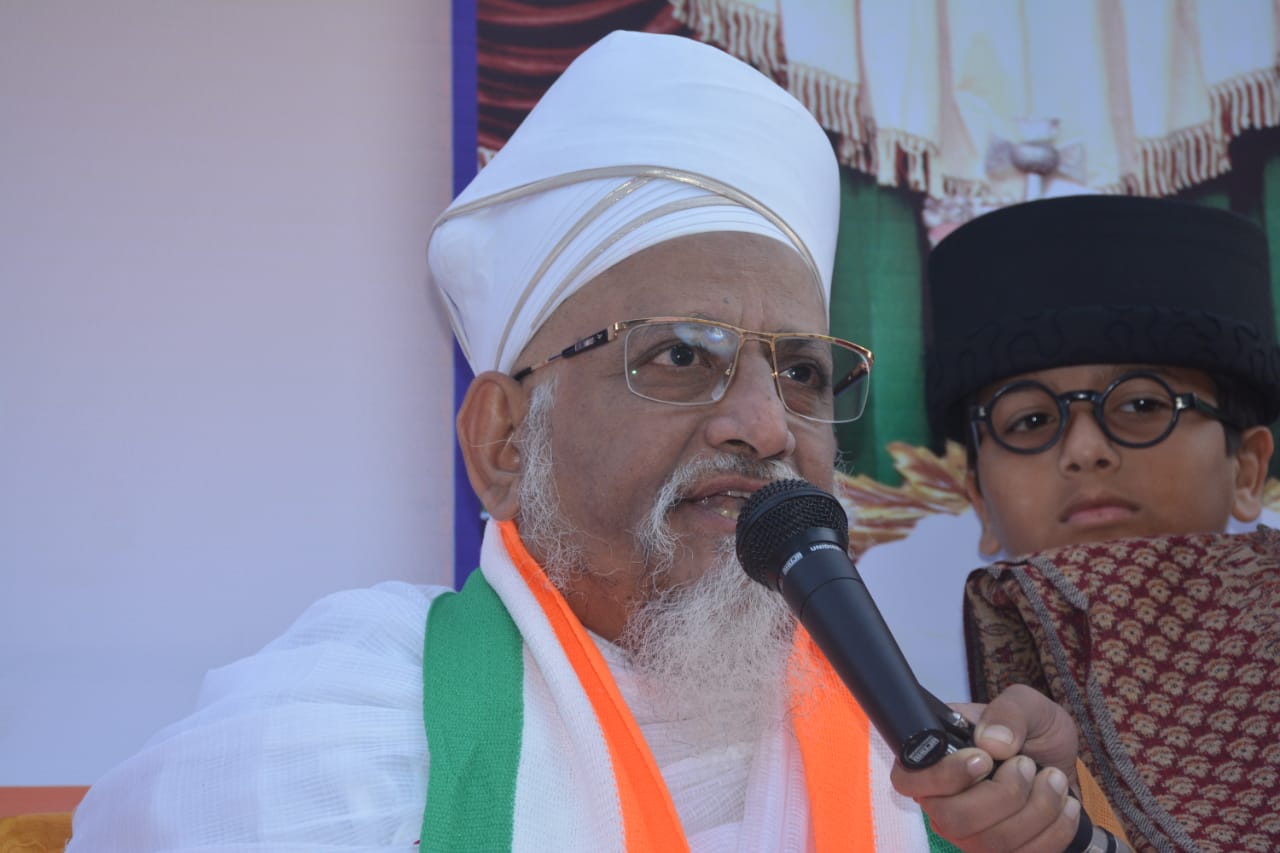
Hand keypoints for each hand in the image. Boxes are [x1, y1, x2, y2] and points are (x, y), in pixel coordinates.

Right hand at [890, 684, 1082, 852]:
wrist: (1063, 763)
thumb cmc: (1034, 732)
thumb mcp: (1026, 704)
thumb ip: (1008, 712)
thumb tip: (991, 742)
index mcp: (936, 759)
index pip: (907, 780)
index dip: (941, 776)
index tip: (983, 759)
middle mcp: (945, 801)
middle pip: (950, 820)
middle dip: (1002, 795)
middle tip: (1026, 765)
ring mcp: (971, 834)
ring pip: (988, 844)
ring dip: (1035, 810)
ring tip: (1053, 779)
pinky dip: (1053, 831)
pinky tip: (1064, 804)